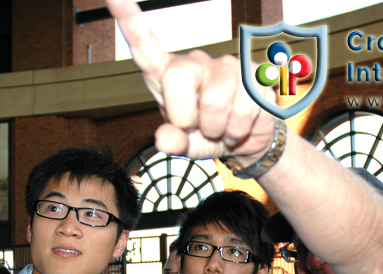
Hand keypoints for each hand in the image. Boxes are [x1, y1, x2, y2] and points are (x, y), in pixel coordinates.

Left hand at [106, 0, 275, 163]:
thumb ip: (172, 142)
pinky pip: (241, 111)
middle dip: (186, 116)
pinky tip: (239, 125)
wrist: (246, 140)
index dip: (128, 20)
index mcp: (169, 75)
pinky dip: (238, 131)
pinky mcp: (253, 76)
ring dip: (217, 129)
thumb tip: (164, 141)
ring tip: (221, 127)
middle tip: (197, 126)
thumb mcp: (185, 144)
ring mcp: (226, 66)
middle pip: (177, 77)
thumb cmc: (208, 135)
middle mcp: (195, 64)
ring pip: (213, 103)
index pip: (144, 45)